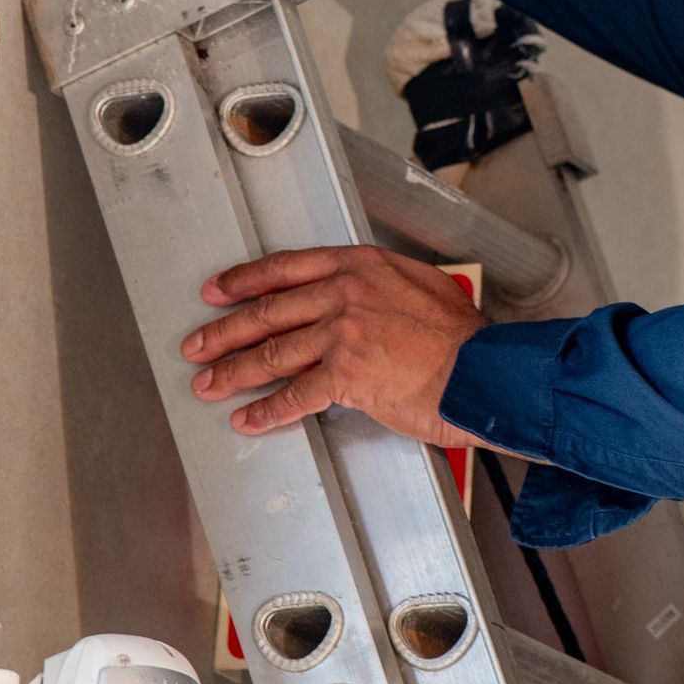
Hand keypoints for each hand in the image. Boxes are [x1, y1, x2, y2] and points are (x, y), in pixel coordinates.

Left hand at [181, 245, 488, 441]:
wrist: (484, 371)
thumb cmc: (463, 338)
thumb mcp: (422, 288)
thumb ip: (382, 288)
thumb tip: (363, 298)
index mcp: (360, 266)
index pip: (287, 268)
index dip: (244, 280)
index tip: (218, 290)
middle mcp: (346, 293)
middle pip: (269, 311)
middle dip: (225, 331)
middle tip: (198, 344)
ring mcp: (343, 333)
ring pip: (274, 352)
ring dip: (234, 371)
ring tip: (209, 384)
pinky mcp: (347, 375)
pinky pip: (295, 395)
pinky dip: (267, 410)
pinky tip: (248, 417)